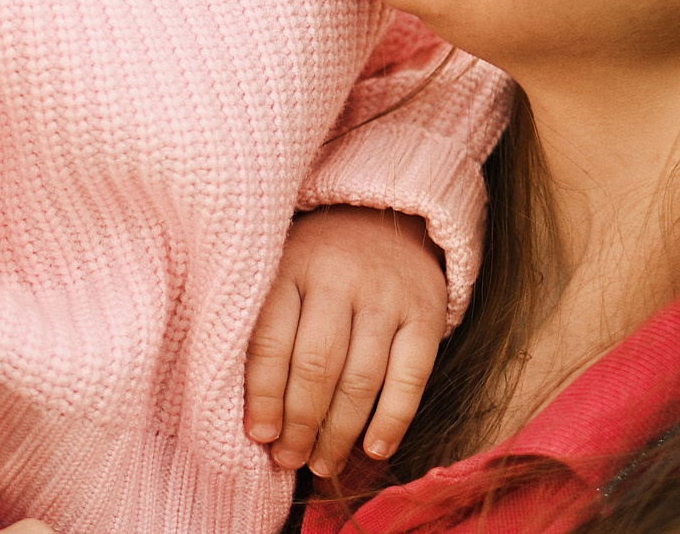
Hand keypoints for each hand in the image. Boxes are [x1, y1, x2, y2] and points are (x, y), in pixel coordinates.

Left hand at [245, 205, 448, 476]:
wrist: (385, 216)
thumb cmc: (317, 260)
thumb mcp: (280, 271)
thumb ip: (263, 326)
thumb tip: (254, 417)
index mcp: (291, 267)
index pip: (271, 340)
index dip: (263, 396)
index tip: (258, 437)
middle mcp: (338, 278)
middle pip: (316, 365)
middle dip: (300, 423)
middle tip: (288, 460)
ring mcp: (386, 297)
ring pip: (361, 378)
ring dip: (339, 432)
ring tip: (322, 463)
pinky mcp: (425, 314)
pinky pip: (411, 377)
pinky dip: (392, 420)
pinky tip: (373, 449)